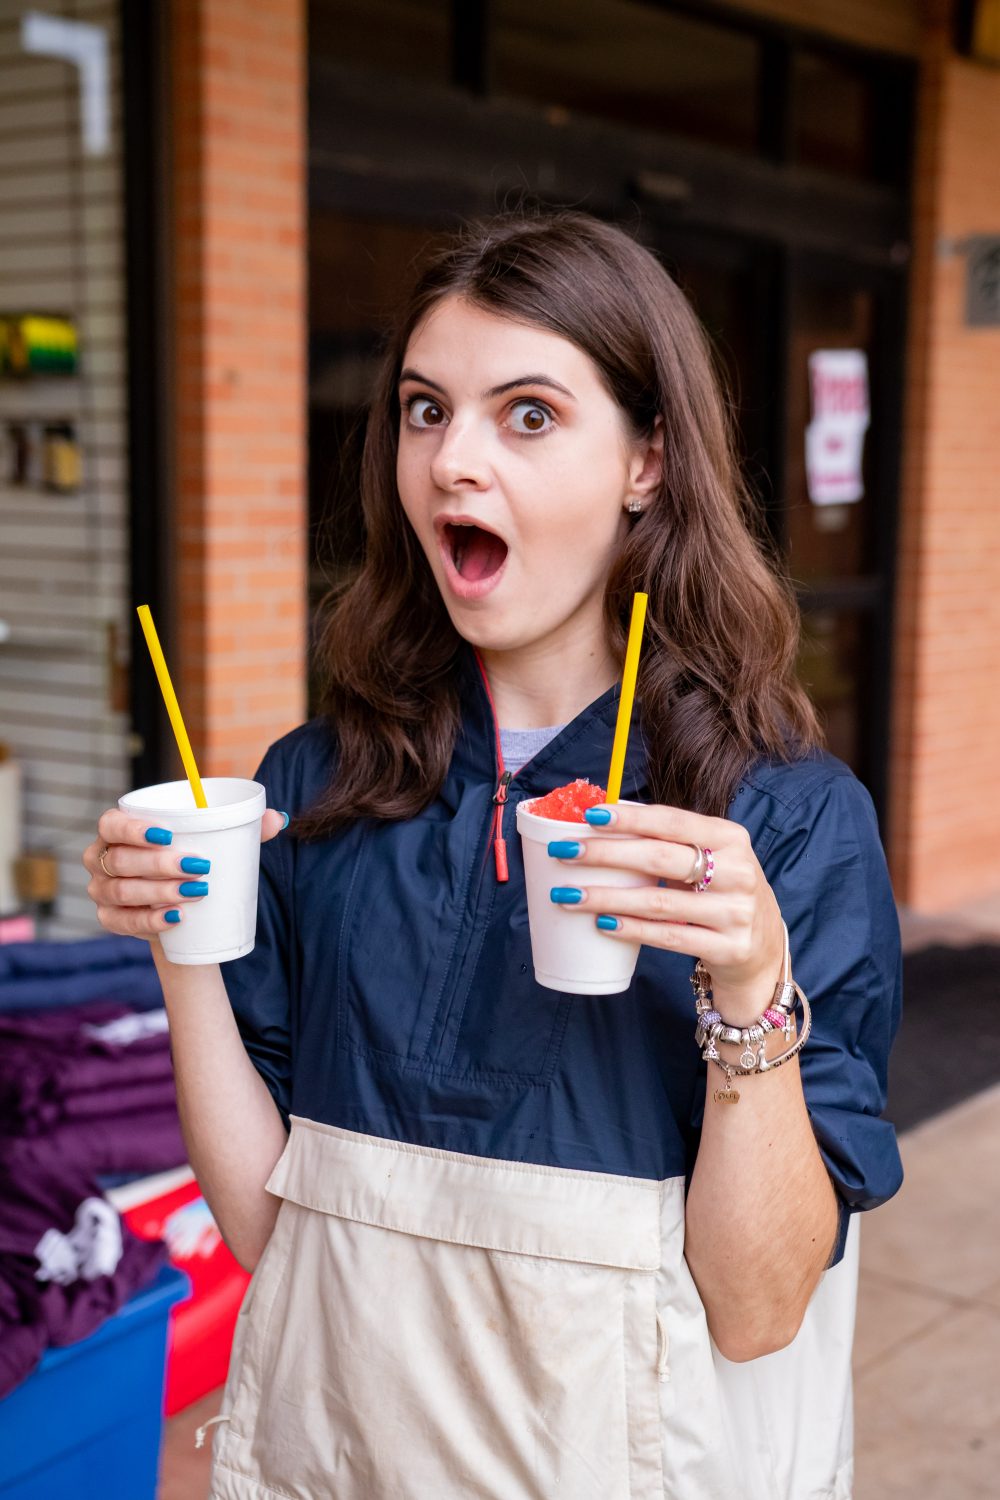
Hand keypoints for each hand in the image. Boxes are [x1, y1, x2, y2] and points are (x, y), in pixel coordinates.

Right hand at [82, 807, 287, 940]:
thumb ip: (244, 828)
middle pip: (120, 860)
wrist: (185, 910)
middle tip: (198, 867)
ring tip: (195, 892)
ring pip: (122, 891)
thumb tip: (277, 818)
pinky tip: (175, 918)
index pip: (111, 824)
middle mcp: (101, 859)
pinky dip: (149, 921)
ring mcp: (102, 891)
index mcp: (117, 830)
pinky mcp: (110, 920)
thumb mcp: (216, 843)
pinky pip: (123, 922)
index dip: (133, 828)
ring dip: (158, 892)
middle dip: (158, 864)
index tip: (169, 834)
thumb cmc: (194, 862)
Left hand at [549, 802, 784, 1020]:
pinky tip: (603, 924)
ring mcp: (735, 912)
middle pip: (659, 858)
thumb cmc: (722, 892)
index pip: (672, 821)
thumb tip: (601, 822)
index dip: (629, 818)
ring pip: (658, 902)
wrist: (763, 949)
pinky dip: (632, 929)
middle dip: (605, 854)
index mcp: (731, 838)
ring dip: (606, 897)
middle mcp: (738, 871)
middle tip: (564, 852)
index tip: (589, 816)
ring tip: (568, 894)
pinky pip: (669, 937)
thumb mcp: (711, 858)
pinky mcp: (728, 948)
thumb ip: (670, 841)